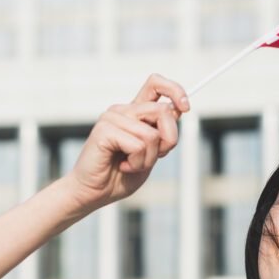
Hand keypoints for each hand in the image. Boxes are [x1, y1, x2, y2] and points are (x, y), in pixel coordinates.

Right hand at [65, 74, 188, 211]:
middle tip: (153, 158)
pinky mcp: (104, 130)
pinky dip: (136, 163)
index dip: (175, 90)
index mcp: (134, 112)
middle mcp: (123, 110)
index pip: (156, 84)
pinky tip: (123, 167)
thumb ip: (162, 133)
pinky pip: (137, 145)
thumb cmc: (120, 176)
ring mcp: (112, 118)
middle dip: (168, 140)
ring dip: (148, 158)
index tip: (185, 108)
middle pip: (163, 111)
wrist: (93, 193)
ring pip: (151, 134)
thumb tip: (178, 110)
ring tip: (131, 165)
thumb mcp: (151, 153)